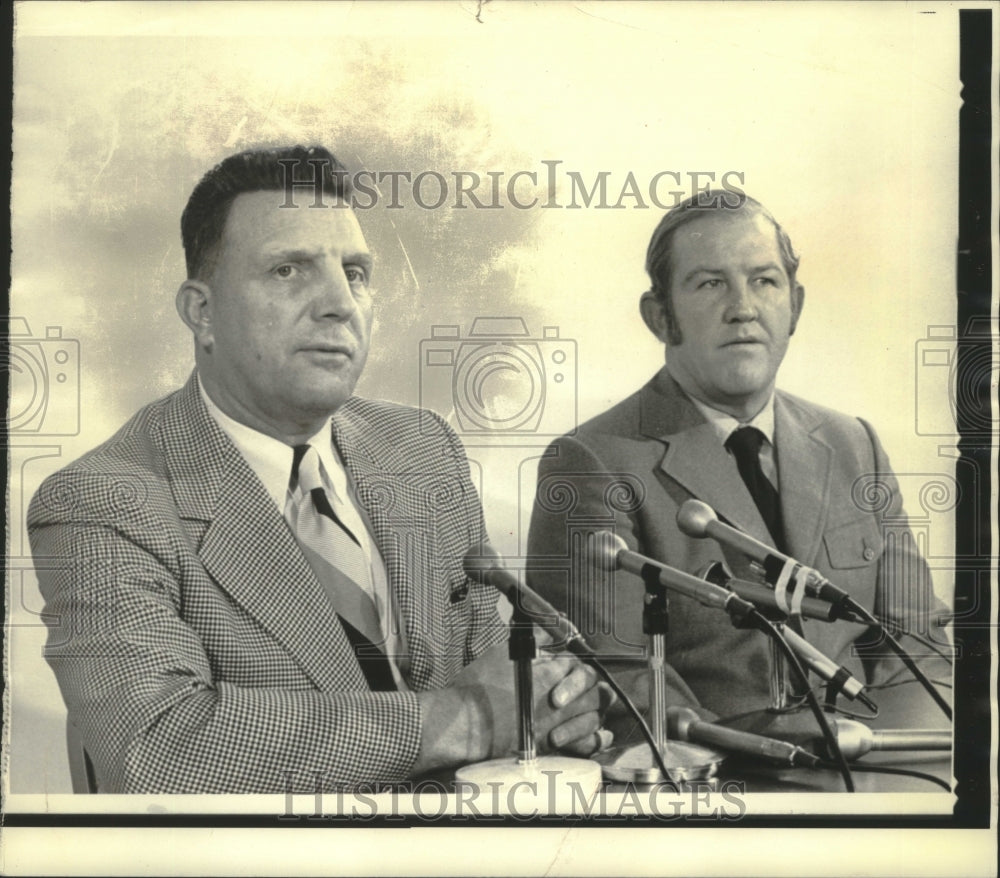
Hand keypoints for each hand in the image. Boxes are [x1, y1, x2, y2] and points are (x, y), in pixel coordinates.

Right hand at [449, 640, 610, 758]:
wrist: (463, 726)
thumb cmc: (477, 689)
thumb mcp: (504, 655)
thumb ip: (533, 643)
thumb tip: (550, 629)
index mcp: (546, 676)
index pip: (576, 665)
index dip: (575, 664)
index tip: (570, 665)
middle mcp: (555, 702)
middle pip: (591, 690)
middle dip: (592, 685)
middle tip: (592, 685)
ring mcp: (552, 725)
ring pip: (591, 717)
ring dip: (596, 710)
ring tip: (598, 707)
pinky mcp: (546, 746)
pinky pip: (581, 744)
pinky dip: (594, 739)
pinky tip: (601, 735)